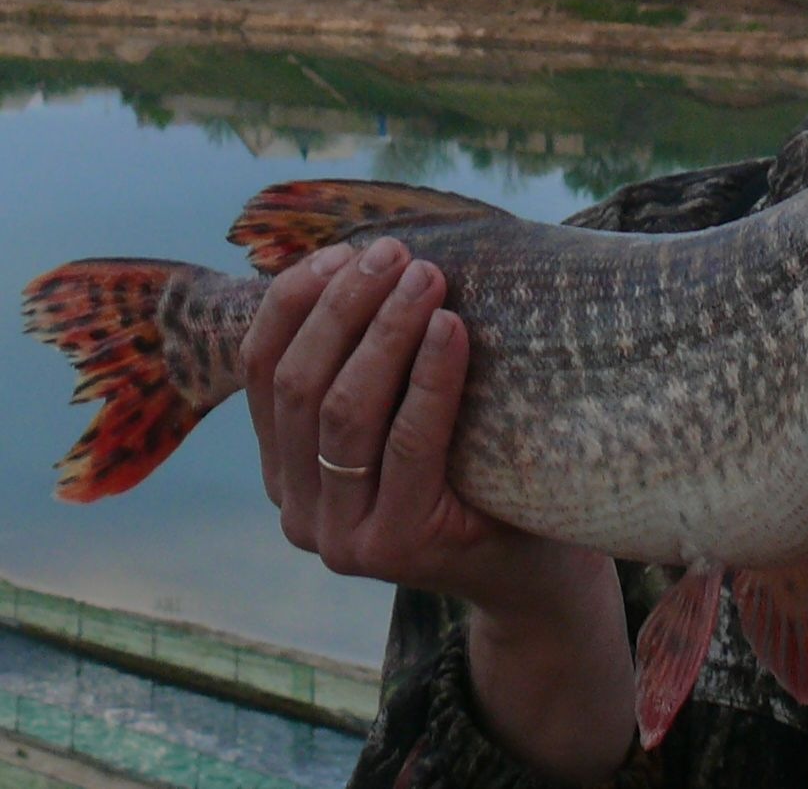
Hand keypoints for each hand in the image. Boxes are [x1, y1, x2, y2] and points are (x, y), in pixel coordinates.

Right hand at [241, 237, 633, 780]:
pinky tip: (451, 330)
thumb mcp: (411, 412)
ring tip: (428, 278)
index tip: (342, 250)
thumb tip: (372, 251)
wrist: (536, 565)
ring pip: (344, 412)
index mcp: (286, 467)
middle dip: (344, 306)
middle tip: (396, 254)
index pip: (262, 370)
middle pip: (299, 385)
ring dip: (385, 332)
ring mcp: (341, 536)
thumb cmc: (477, 468)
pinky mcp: (395, 549)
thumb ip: (376, 361)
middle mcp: (299, 508)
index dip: (294, 303)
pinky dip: (429, 379)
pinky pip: (408, 445)